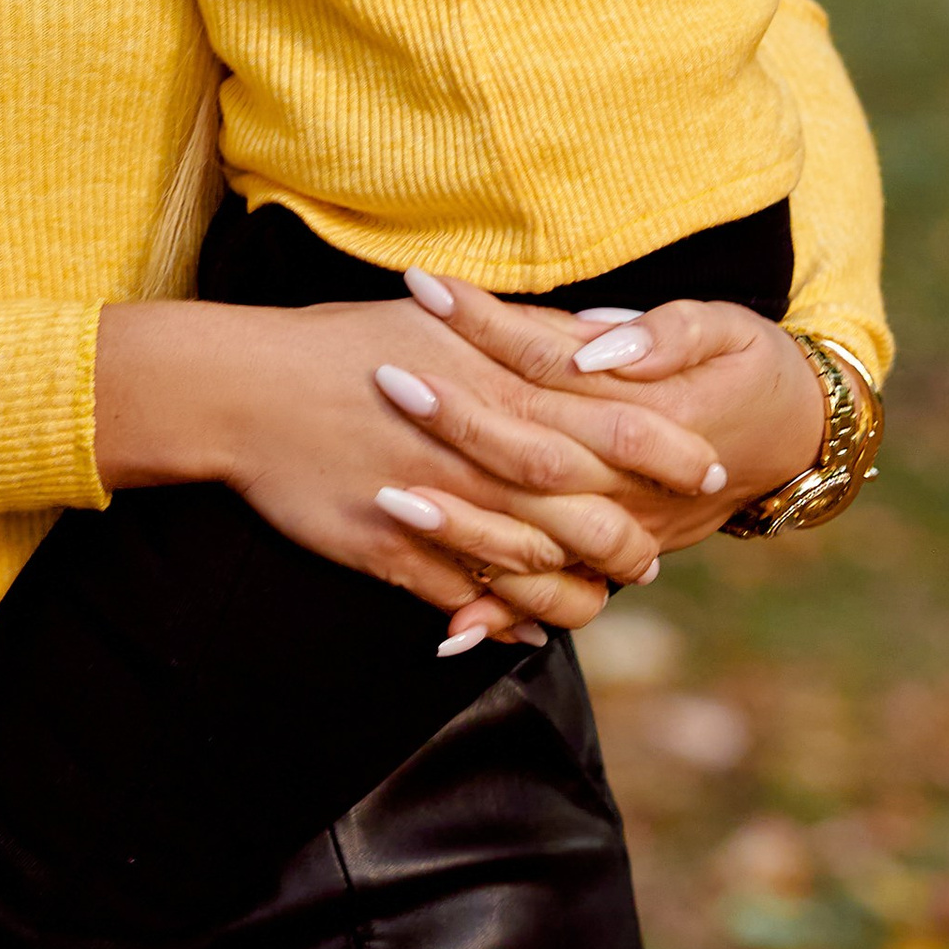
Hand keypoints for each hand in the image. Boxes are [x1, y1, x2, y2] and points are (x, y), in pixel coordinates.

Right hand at [92, 295, 723, 623]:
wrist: (241, 390)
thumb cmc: (344, 343)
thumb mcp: (445, 320)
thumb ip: (531, 335)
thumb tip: (606, 340)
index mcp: (497, 386)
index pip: (610, 420)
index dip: (666, 449)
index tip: (706, 467)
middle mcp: (477, 451)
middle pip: (586, 506)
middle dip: (634, 536)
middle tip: (659, 555)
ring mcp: (437, 507)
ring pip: (536, 566)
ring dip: (579, 588)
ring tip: (603, 595)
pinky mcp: (394, 553)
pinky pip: (468, 599)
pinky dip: (503, 619)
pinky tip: (525, 628)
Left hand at [410, 283, 828, 628]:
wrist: (797, 441)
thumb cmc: (752, 367)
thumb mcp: (726, 331)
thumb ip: (665, 335)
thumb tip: (592, 348)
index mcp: (649, 415)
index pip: (547, 365)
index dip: (484, 325)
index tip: (426, 289)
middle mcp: (630, 482)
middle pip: (527, 451)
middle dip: (450, 416)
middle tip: (384, 375)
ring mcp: (622, 530)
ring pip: (533, 537)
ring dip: (457, 522)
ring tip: (384, 492)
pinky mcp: (615, 560)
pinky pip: (555, 595)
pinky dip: (501, 611)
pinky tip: (443, 622)